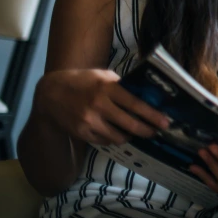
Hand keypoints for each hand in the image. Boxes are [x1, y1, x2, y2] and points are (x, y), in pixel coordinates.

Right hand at [34, 69, 169, 145]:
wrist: (51, 93)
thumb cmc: (83, 81)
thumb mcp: (103, 76)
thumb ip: (122, 86)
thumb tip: (145, 96)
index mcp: (107, 88)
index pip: (136, 104)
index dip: (153, 115)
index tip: (166, 122)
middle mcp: (99, 106)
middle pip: (130, 124)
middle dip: (147, 130)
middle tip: (156, 132)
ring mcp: (89, 121)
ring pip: (118, 137)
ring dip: (130, 136)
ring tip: (135, 132)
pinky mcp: (82, 133)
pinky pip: (105, 141)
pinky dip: (113, 138)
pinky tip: (116, 133)